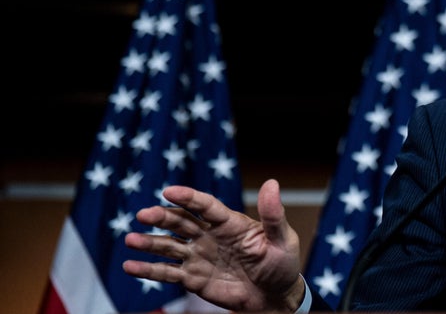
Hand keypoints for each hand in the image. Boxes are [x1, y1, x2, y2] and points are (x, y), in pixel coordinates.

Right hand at [122, 179, 306, 311]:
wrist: (275, 296)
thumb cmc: (281, 263)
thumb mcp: (282, 239)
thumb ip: (273, 214)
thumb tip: (272, 183)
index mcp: (230, 222)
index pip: (206, 206)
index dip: (188, 198)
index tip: (169, 191)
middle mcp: (209, 236)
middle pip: (181, 222)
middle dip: (162, 217)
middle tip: (143, 215)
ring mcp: (199, 256)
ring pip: (169, 246)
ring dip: (149, 242)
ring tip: (130, 239)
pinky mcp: (193, 278)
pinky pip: (167, 273)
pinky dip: (148, 270)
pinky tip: (130, 266)